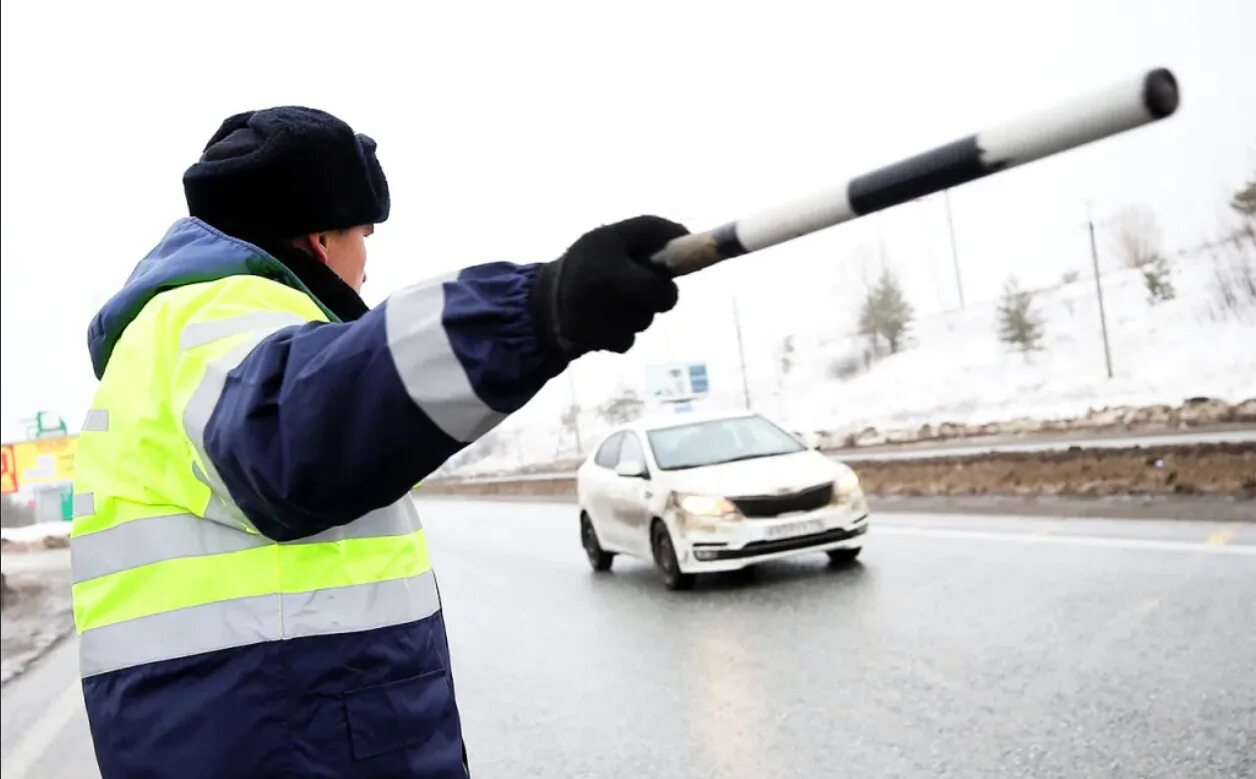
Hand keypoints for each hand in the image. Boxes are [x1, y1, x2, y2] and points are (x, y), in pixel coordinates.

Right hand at [531, 216, 685, 357]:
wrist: (543, 298)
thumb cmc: (590, 260)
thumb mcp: (615, 235)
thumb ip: (654, 231)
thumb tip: (690, 238)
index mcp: (609, 269)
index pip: (657, 289)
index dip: (666, 287)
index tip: (662, 279)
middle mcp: (600, 299)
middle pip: (657, 306)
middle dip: (656, 297)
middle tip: (637, 282)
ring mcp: (594, 325)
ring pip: (642, 322)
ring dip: (636, 311)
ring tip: (611, 296)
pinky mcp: (589, 344)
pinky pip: (626, 341)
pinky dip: (620, 331)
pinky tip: (602, 317)